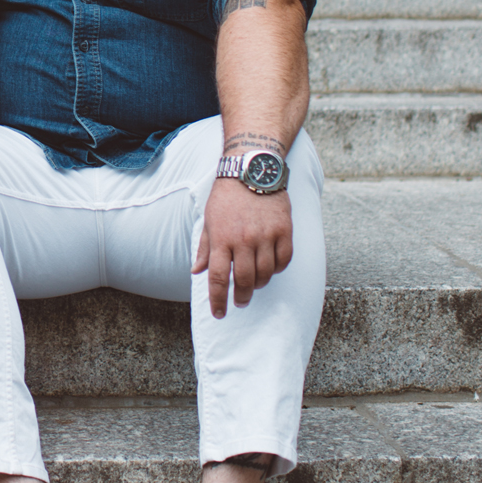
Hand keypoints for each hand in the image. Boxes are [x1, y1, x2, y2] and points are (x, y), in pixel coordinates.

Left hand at [192, 180, 291, 317]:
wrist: (251, 169)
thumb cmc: (226, 196)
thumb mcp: (209, 220)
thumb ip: (205, 248)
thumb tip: (197, 271)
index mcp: (221, 239)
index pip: (219, 279)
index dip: (218, 300)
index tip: (219, 313)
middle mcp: (244, 240)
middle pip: (245, 281)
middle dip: (242, 297)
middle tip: (240, 302)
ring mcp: (266, 235)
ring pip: (266, 273)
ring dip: (260, 284)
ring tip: (255, 285)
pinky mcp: (283, 230)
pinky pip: (284, 260)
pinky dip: (278, 269)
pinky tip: (271, 268)